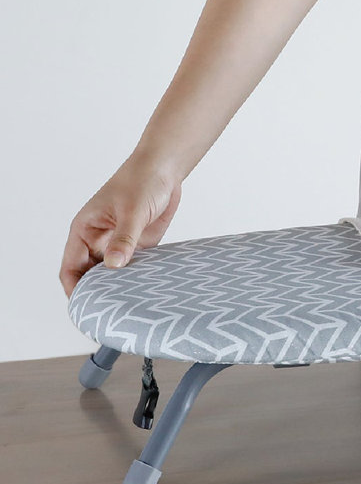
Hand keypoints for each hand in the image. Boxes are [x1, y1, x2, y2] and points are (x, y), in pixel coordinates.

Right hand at [59, 153, 182, 298]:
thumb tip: (113, 266)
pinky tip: (147, 291)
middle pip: (91, 275)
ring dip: (120, 287)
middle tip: (110, 313)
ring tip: (130, 306)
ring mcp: (119, 244)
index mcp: (84, 230)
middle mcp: (98, 240)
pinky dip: (139, 279)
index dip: (75, 289)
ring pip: (113, 274)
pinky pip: (136, 268)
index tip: (85, 306)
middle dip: (98, 293)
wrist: (165, 170)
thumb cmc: (141, 181)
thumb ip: (123, 239)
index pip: (71, 267)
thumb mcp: (131, 211)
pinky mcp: (140, 245)